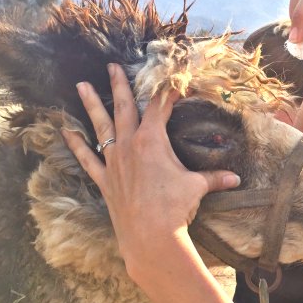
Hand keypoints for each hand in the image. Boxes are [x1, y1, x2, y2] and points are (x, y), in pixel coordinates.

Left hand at [62, 64, 240, 264]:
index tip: (170, 79)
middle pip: (124, 108)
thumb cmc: (175, 208)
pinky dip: (76, 144)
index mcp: (152, 141)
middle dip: (119, 85)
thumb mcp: (197, 187)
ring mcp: (114, 161)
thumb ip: (215, 178)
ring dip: (92, 105)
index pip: (160, 107)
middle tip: (112, 66)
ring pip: (101, 126)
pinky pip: (87, 157)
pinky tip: (66, 131)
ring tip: (81, 85)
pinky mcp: (104, 179)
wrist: (150, 236)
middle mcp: (129, 145)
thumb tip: (236, 178)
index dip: (166, 91)